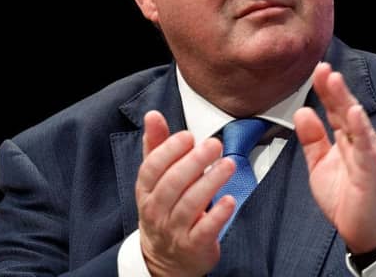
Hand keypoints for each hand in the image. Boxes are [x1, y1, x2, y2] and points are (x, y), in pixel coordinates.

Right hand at [135, 110, 235, 275]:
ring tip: (228, 164)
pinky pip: (205, 230)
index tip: (188, 135)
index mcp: (145, 191)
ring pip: (189, 205)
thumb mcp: (156, 179)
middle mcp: (156, 211)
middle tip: (214, 144)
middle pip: (172, 184)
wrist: (165, 260)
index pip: (152, 168)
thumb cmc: (164, 208)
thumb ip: (157, 146)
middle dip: (193, 162)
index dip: (169, 150)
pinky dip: (217, 215)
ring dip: (210, 182)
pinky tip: (230, 200)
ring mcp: (174, 230)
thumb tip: (153, 115)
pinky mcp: (194, 246)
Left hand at [294, 62, 375, 252]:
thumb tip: (302, 112)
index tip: (316, 69)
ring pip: (355, 123)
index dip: (326, 89)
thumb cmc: (346, 197)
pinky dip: (361, 130)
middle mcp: (358, 142)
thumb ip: (312, 139)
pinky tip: (354, 114)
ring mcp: (367, 155)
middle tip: (323, 67)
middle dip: (334, 88)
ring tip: (335, 81)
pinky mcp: (371, 172)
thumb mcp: (319, 164)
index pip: (334, 108)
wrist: (364, 231)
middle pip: (345, 109)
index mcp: (345, 139)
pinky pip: (366, 148)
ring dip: (345, 101)